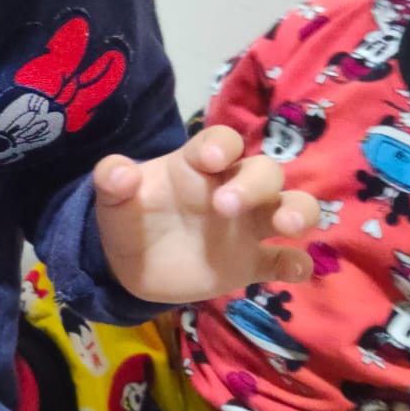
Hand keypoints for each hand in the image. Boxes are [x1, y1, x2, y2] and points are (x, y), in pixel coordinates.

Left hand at [94, 124, 320, 304]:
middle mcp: (231, 189)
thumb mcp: (112, 200)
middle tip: (225, 207)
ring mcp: (247, 226)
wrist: (133, 264)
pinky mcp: (252, 262)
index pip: (222, 141)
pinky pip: (284, 259)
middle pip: (264, 171)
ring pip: (291, 206)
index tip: (212, 160)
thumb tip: (119, 172)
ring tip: (284, 227)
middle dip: (253, 184)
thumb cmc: (130, 218)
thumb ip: (112, 180)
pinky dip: (297, 262)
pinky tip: (297, 269)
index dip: (222, 145)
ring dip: (296, 212)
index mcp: (198, 166)